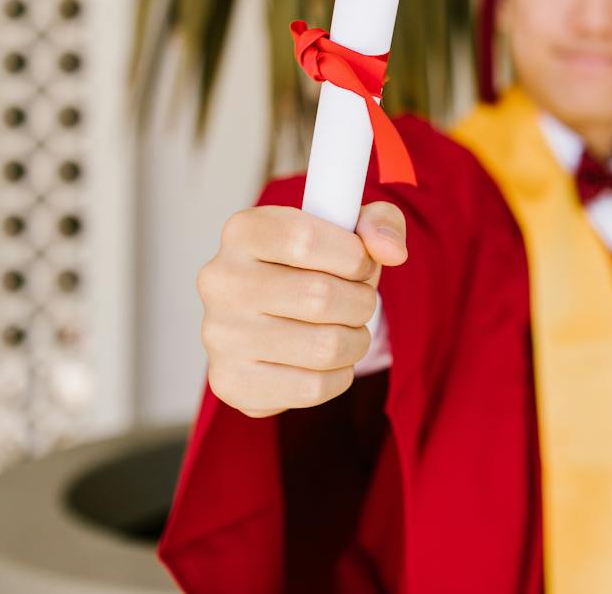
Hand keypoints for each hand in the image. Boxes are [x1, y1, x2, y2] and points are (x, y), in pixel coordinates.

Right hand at [197, 201, 407, 417]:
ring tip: (347, 331)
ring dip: (356, 341)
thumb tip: (392, 251)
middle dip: (361, 303)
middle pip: (319, 297)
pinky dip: (338, 376)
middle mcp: (221, 281)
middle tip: (359, 302)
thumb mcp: (350, 229)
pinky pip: (312, 388)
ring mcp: (220, 335)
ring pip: (324, 347)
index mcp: (243, 231)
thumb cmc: (315, 266)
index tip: (361, 264)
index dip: (352, 257)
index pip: (304, 240)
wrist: (271, 317)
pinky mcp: (231, 382)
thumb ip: (381, 223)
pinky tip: (327, 361)